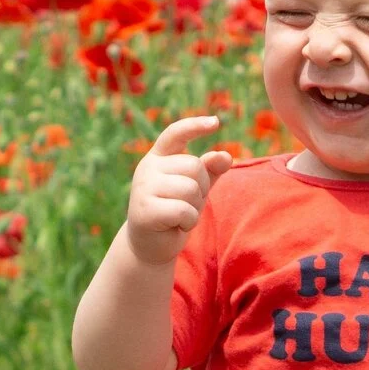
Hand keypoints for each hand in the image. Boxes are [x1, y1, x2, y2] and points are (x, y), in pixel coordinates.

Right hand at [123, 115, 229, 266]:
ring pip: (190, 188)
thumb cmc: (174, 214)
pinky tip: (176, 226)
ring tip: (180, 216)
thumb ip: (209, 171)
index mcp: (158, 158)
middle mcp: (147, 168)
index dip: (195, 126)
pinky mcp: (144, 209)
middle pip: (193, 166)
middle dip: (200, 188)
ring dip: (194, 208)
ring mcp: (143, 187)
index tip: (216, 122)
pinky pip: (183, 210)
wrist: (150, 246)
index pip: (175, 134)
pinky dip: (188, 221)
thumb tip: (225, 156)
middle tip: (187, 204)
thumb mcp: (194, 190)